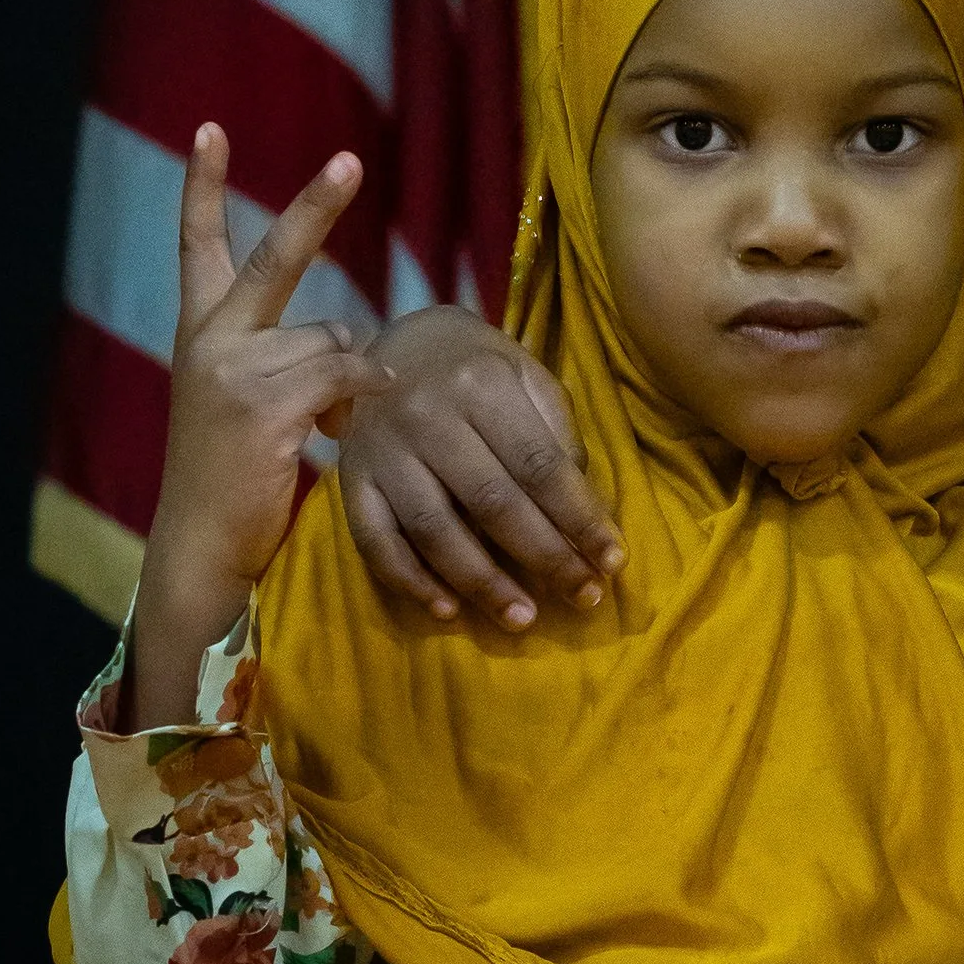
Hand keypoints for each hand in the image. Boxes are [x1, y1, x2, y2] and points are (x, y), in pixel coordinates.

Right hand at [128, 130, 390, 721]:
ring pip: (334, 336)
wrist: (200, 546)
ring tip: (316, 426)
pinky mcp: (264, 404)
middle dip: (316, 207)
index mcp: (201, 332)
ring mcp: (234, 369)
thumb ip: (290, 358)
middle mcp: (210, 339)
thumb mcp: (247, 403)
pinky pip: (345, 373)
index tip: (209, 130)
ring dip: (346, 377)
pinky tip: (339, 426)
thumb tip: (356, 348)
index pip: (199, 246)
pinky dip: (359, 394)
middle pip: (274, 257)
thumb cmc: (232, 478)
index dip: (203, 188)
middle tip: (351, 159)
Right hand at [336, 305, 621, 627]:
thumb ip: (558, 437)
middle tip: (582, 598)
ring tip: (523, 619)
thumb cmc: (478, 368)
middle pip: (492, 502)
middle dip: (544, 557)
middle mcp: (428, 416)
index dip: (579, 519)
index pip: (539, 465)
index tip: (612, 561)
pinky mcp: (351, 480)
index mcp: (482, 384)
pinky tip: (448, 610)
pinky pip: (376, 542)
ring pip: (434, 530)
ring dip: (481, 583)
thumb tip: (586, 512)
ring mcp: (383, 451)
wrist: (398, 343)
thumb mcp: (527, 378)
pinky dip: (411, 582)